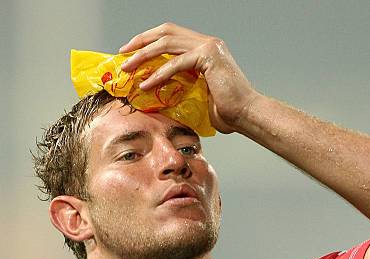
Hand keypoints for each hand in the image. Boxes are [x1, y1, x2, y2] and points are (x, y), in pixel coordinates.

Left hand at [119, 23, 258, 133]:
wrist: (246, 115)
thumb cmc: (227, 111)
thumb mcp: (197, 94)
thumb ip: (181, 84)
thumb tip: (155, 90)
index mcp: (205, 48)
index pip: (171, 35)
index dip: (148, 40)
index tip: (131, 53)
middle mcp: (207, 42)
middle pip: (166, 32)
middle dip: (141, 41)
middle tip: (123, 55)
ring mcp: (209, 47)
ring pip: (167, 44)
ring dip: (143, 56)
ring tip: (127, 69)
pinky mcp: (209, 58)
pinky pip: (176, 63)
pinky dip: (158, 73)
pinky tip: (146, 84)